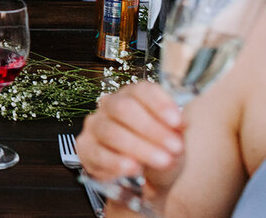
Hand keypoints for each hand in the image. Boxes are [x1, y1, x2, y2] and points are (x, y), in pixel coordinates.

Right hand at [76, 83, 184, 198]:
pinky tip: (134, 168)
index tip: (179, 123)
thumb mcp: (174, 137)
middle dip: (151, 128)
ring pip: (111, 131)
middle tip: (174, 147)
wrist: (144, 175)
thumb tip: (181, 124)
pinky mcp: (85, 147)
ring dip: (138, 147)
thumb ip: (177, 128)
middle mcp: (110, 105)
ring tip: (161, 161)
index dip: (160, 105)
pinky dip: (116, 162)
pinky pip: (97, 152)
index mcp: (133, 96)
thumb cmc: (158, 148)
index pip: (142, 90)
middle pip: (123, 108)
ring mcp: (95, 125)